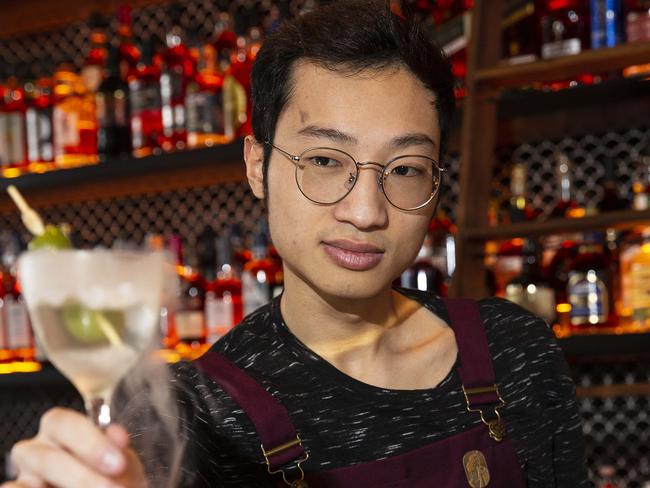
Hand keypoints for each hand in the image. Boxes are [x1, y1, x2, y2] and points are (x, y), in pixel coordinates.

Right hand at [2, 407, 146, 487]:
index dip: (90, 442)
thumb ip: (118, 449)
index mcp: (62, 428)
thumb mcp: (123, 463)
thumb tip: (118, 437)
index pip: (63, 423)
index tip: (119, 464)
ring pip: (27, 483)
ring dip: (68, 486)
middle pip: (46, 458)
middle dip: (82, 477)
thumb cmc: (114, 477)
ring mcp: (25, 476)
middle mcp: (37, 448)